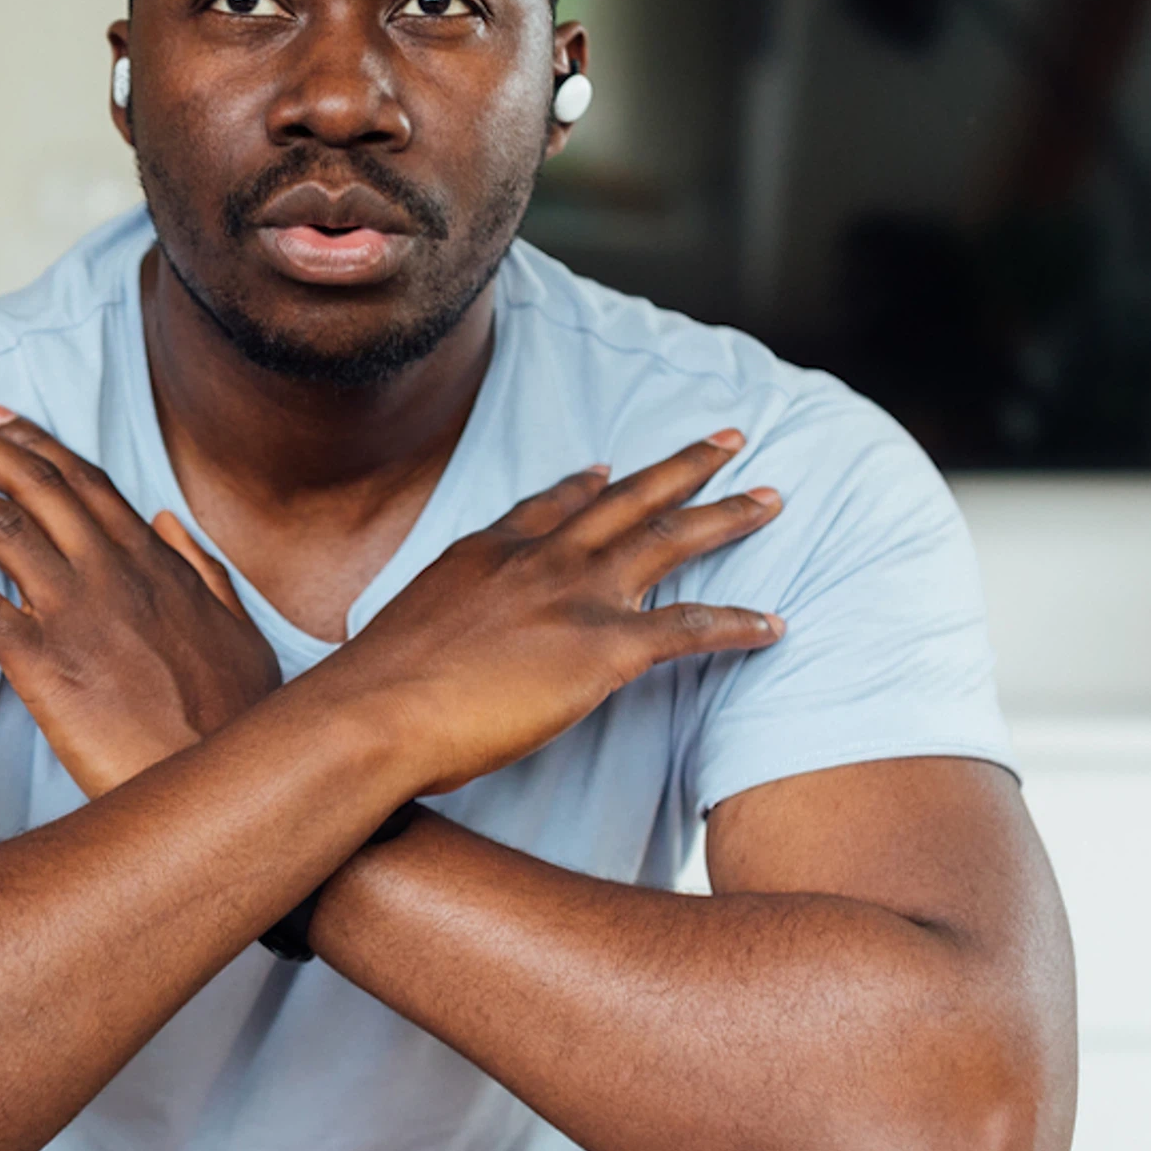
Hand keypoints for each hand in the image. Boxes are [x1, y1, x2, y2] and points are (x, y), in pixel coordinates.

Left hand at [0, 405, 282, 795]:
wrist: (222, 781)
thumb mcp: (238, 629)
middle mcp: (112, 572)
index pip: (81, 479)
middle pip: (31, 483)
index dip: (30, 441)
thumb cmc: (233, 719)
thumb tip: (168, 519)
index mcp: (153, 561)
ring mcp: (79, 614)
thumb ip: (203, 568)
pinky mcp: (47, 665)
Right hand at [316, 432, 784, 799]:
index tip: (608, 468)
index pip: (549, 505)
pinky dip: (738, 623)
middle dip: (683, 466)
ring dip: (728, 515)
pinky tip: (774, 624)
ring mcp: (575, 597)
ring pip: (670, 539)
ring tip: (772, 499)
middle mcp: (539, 559)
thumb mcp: (395, 633)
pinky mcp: (605, 648)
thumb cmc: (376, 689)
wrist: (378, 710)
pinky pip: (690, 628)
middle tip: (729, 440)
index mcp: (486, 552)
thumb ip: (427, 627)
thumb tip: (414, 656)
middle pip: (628, 499)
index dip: (584, 484)